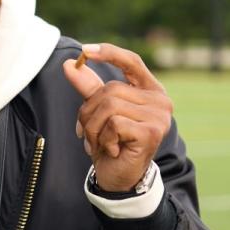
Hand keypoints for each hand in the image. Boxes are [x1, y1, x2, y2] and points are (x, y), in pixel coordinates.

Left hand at [62, 43, 172, 191]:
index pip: (131, 62)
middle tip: (89, 133)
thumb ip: (88, 87)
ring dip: (94, 128)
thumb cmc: (111, 142)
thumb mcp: (98, 112)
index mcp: (150, 90)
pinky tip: (112, 150)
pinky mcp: (152, 132)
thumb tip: (69, 63)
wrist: (119, 178)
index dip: (109, 53)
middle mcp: (160, 100)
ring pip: (109, 106)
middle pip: (110, 89)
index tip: (85, 51)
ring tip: (100, 142)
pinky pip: (114, 123)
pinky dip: (104, 138)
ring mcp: (159, 116)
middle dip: (89, 112)